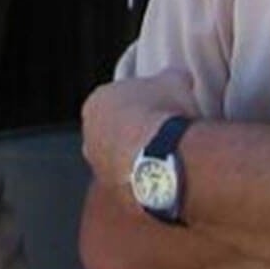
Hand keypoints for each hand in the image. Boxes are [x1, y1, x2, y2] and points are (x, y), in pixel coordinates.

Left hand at [82, 68, 198, 191]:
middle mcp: (89, 137)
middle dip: (133, 134)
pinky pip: (131, 184)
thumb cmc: (164, 112)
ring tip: (168, 158)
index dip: (139, 104)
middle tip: (162, 135)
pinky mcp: (114, 193)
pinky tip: (167, 177)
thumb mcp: (174, 81)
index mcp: (96, 104)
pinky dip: (146, 180)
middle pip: (112, 133)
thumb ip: (172, 75)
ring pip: (118, 161)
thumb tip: (180, 75)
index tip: (159, 109)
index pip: (115, 101)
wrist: (165, 158)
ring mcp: (99, 168)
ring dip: (138, 159)